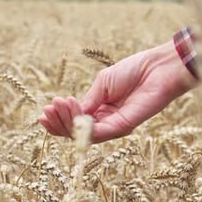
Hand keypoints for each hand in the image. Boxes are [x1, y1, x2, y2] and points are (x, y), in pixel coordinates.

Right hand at [38, 40, 197, 142]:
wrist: (156, 67)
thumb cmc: (133, 71)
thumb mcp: (102, 84)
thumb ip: (87, 102)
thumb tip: (69, 113)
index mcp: (101, 111)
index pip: (75, 123)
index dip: (58, 119)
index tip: (44, 109)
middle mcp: (106, 122)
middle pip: (76, 132)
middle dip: (58, 122)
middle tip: (46, 109)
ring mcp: (115, 127)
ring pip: (84, 135)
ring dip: (66, 121)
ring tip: (55, 106)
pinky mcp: (124, 127)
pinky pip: (98, 132)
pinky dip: (81, 123)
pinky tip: (71, 107)